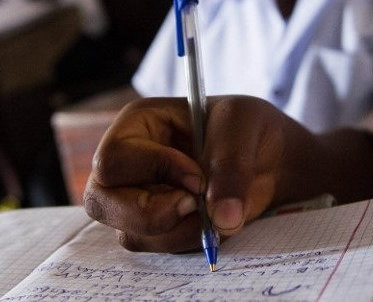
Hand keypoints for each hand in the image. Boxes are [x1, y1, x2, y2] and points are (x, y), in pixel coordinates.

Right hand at [83, 95, 288, 253]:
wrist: (270, 159)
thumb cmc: (248, 128)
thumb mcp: (243, 126)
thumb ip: (231, 165)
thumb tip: (222, 218)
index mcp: (138, 124)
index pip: (114, 159)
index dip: (154, 171)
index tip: (199, 177)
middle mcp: (129, 163)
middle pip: (101, 202)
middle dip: (150, 214)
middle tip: (195, 207)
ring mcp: (138, 198)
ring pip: (131, 233)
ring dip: (178, 232)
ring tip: (217, 212)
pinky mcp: (157, 226)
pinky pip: (158, 248)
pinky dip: (189, 241)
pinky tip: (215, 222)